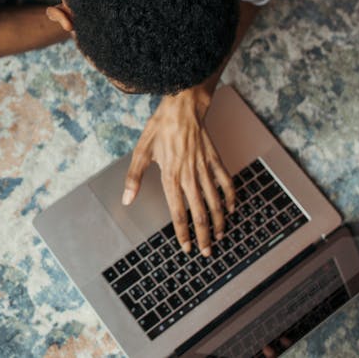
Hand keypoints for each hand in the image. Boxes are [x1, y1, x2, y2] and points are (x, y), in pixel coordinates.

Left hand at [122, 87, 235, 256]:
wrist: (182, 107)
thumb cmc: (159, 129)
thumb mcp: (140, 152)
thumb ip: (134, 178)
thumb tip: (127, 200)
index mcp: (171, 176)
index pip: (178, 212)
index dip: (182, 232)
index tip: (185, 248)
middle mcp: (190, 175)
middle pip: (199, 212)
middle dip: (203, 235)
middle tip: (206, 252)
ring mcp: (204, 168)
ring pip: (215, 201)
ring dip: (218, 222)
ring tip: (219, 236)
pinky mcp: (215, 159)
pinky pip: (226, 182)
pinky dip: (230, 197)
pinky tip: (231, 209)